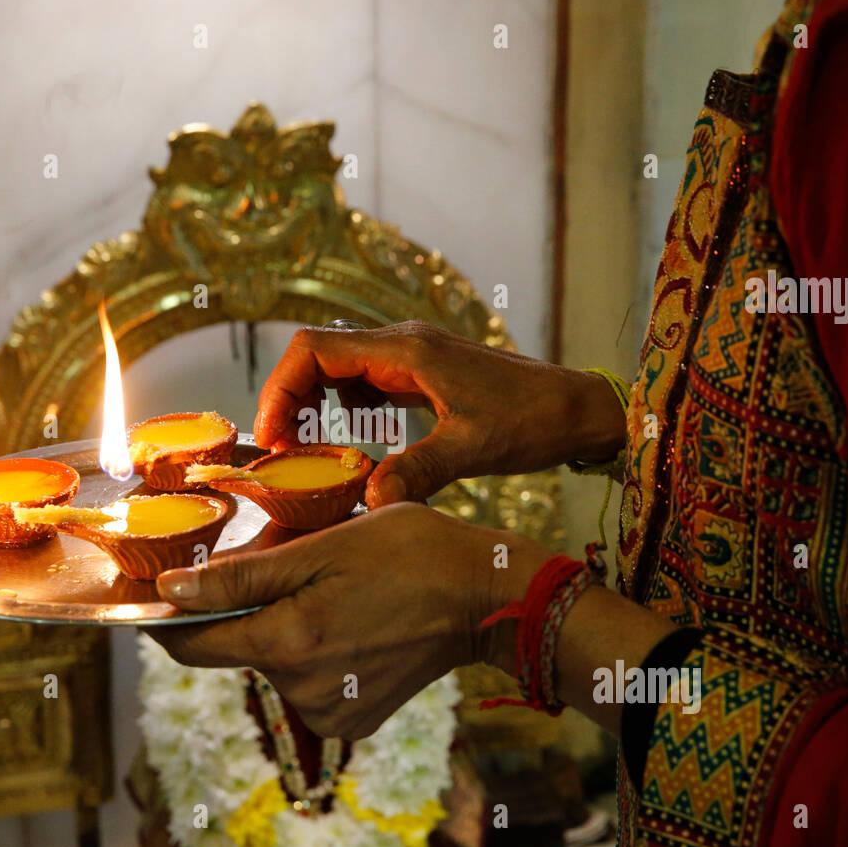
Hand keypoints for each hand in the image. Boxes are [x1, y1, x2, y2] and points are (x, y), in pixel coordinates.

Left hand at [147, 503, 550, 738]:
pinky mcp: (353, 719)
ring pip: (273, 663)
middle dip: (247, 608)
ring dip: (283, 628)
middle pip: (237, 649)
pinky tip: (350, 621)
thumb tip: (170, 590)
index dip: (167, 620)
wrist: (485, 598)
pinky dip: (314, 651)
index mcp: (289, 644)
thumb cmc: (411, 554)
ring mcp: (330, 711)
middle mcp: (302, 691)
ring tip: (331, 589)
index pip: (192, 645)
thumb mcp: (321, 547)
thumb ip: (240, 576)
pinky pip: (306, 682)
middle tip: (290, 563)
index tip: (160, 594)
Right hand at [254, 321, 625, 506]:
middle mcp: (402, 345)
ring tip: (310, 453)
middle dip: (290, 400)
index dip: (280, 389)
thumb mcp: (473, 449)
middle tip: (282, 453)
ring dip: (315, 405)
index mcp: (405, 351)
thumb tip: (368, 501)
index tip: (270, 437)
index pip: (314, 349)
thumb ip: (419, 471)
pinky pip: (366, 384)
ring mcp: (411, 358)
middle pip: (318, 357)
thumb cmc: (532, 421)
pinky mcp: (422, 376)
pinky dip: (346, 412)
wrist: (577, 410)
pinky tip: (354, 446)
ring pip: (338, 370)